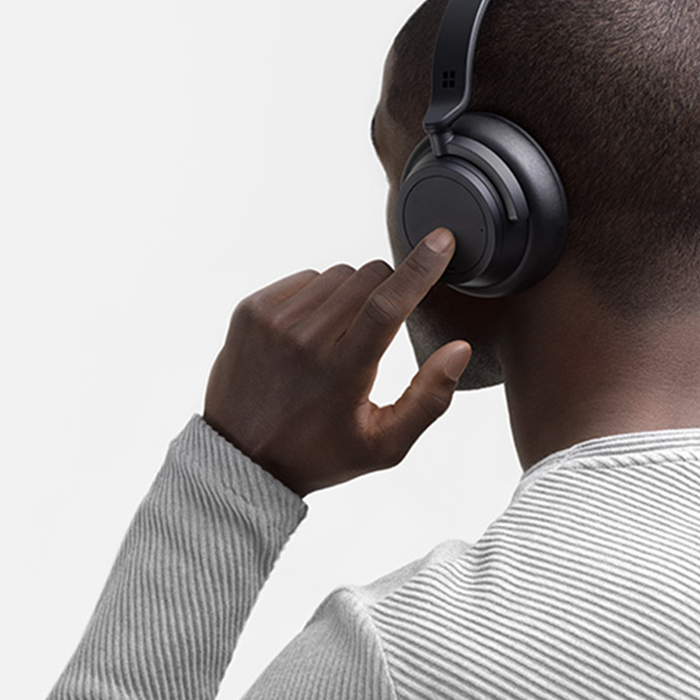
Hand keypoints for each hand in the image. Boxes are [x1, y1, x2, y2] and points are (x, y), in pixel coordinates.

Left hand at [202, 228, 471, 496]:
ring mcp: (272, 321)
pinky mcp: (250, 310)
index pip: (388, 304)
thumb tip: (458, 349)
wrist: (241, 459)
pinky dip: (319, 296)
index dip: (421, 267)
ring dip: (352, 295)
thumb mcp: (385, 445)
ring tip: (338, 339)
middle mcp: (303, 341)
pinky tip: (311, 333)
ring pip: (339, 274)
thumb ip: (430, 398)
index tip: (442, 239)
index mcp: (341, 372)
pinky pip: (306, 277)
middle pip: (369, 277)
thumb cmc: (320, 453)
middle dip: (387, 291)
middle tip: (375, 333)